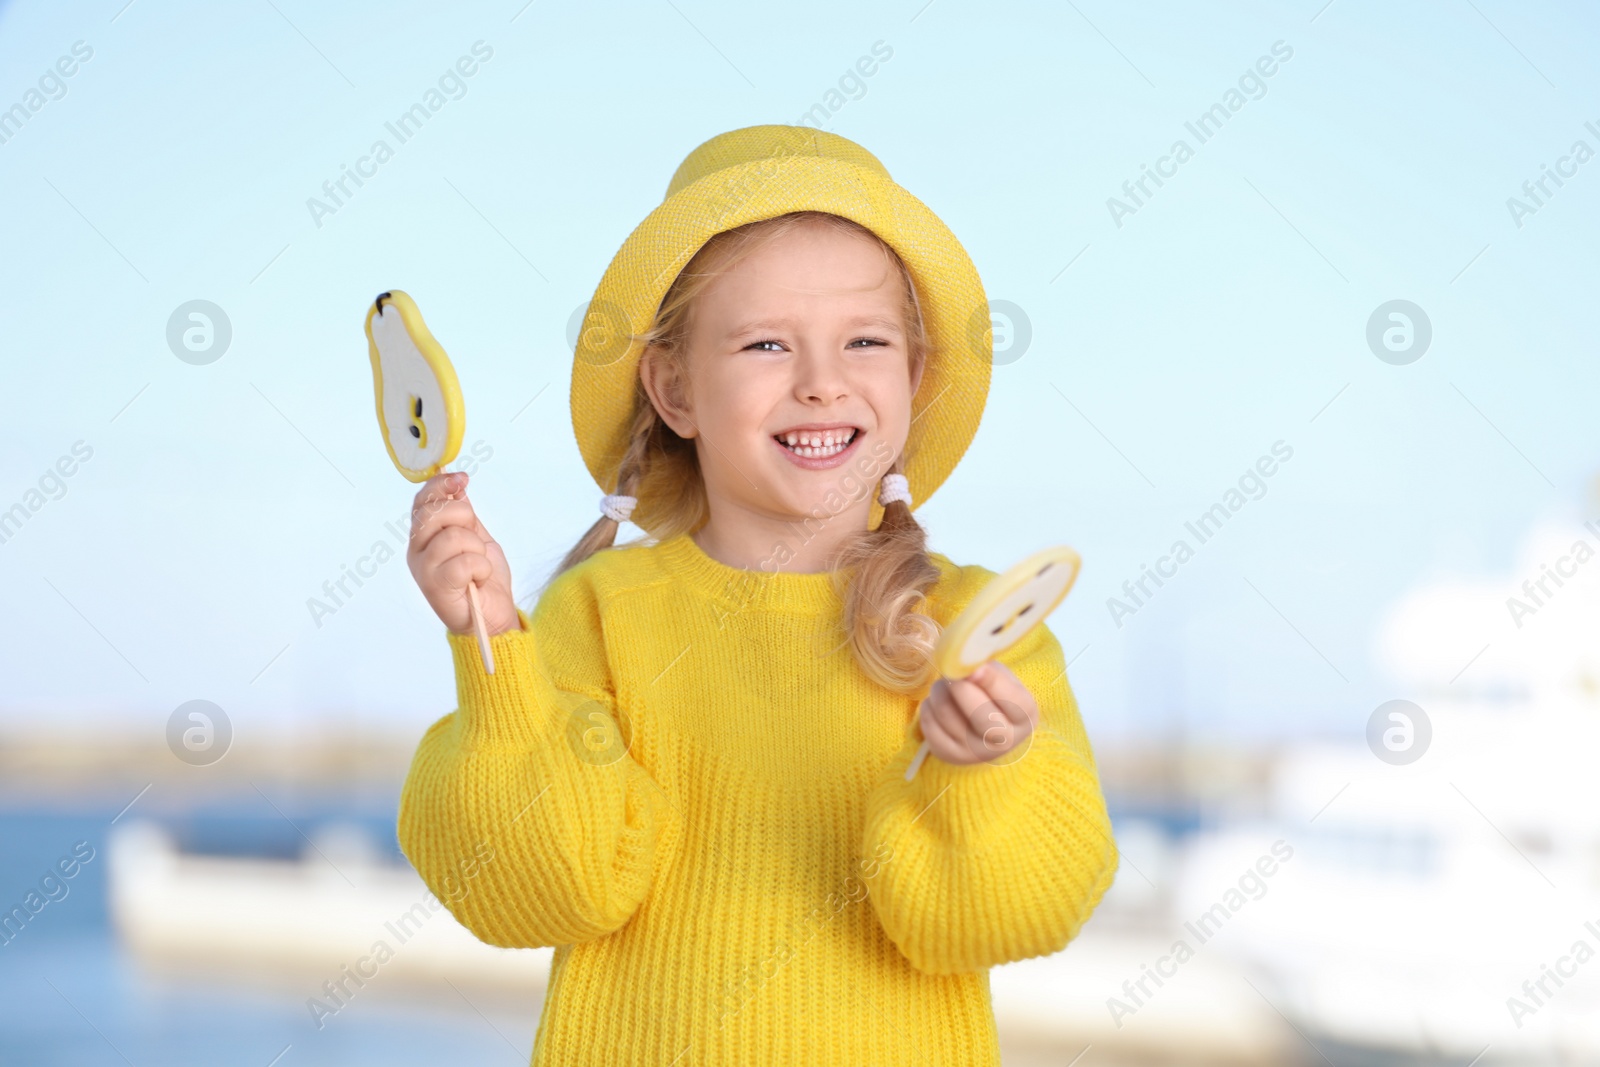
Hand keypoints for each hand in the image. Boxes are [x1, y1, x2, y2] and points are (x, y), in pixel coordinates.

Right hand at [406, 472, 519, 637]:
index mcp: (424, 537)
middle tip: (476, 541)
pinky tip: (479, 579)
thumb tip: (457, 483)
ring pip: (454, 536)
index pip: (422, 501)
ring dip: (477, 549)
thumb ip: (464, 514)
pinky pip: (465, 562)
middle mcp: (416, 551)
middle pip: (435, 512)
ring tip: (479, 566)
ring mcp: (423, 569)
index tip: (463, 479)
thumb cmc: (484, 579)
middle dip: (465, 518)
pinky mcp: (436, 587)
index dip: (441, 485)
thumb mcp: (477, 537)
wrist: (494, 616)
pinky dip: (481, 568)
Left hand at [917, 660, 1038, 765]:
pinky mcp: (950, 755)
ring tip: (944, 683)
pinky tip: (937, 701)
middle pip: (979, 714)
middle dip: (960, 687)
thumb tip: (965, 662)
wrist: (987, 730)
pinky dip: (928, 706)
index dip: (991, 681)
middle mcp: (1004, 741)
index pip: (1012, 701)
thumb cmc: (996, 696)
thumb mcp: (1003, 679)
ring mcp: (975, 752)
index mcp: (1024, 718)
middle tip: (952, 671)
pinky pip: (929, 725)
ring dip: (939, 690)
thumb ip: (988, 670)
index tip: (974, 667)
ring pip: (948, 714)